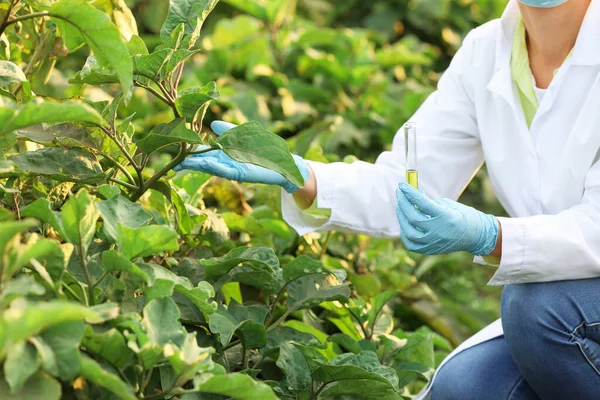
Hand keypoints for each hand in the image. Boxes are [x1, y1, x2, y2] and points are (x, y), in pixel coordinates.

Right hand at [173, 121, 309, 193]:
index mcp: (223, 155)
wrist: (281, 164)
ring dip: (197, 166)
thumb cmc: (261, 149)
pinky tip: (205, 164)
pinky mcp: (242, 174)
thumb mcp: (241, 137)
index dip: (189, 154)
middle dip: (188, 163)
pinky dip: (215, 167)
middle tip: (172, 163)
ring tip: (183, 164)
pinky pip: (226, 170)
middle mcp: (225, 163)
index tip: (175, 153)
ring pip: (211, 167)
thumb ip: (227, 130)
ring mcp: (232, 169)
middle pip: (203, 163)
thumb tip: (212, 123)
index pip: (202, 154)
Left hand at [395, 182, 498, 255]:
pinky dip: (405, 234)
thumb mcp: (448, 205)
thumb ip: (429, 202)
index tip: (402, 185)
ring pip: (409, 232)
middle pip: (413, 218)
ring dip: (402, 218)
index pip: (422, 203)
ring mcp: (434, 243)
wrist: (477, 236)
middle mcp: (438, 231)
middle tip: (399, 193)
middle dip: (403, 203)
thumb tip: (413, 197)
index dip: (410, 193)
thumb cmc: (464, 216)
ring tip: (400, 207)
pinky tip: (405, 224)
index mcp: (446, 217)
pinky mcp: (431, 250)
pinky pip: (411, 244)